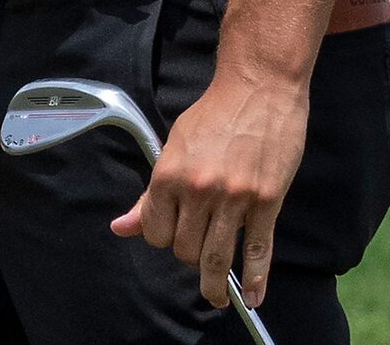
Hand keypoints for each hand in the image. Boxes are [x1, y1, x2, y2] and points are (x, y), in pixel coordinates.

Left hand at [113, 69, 309, 311]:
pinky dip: (254, 280)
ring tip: (216, 296)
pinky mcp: (267, 203)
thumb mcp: (172, 148)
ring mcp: (235, 199)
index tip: (172, 235)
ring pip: (217, 257)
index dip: (162, 238)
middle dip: (188, 256)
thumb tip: (122, 227)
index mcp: (169, 175)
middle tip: (196, 253)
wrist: (257, 91)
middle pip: (185, 248)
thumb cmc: (213, 116)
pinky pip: (259, 251)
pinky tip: (251, 298)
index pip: (156, 231)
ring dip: (214, 284)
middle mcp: (199, 190)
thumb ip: (151, 195)